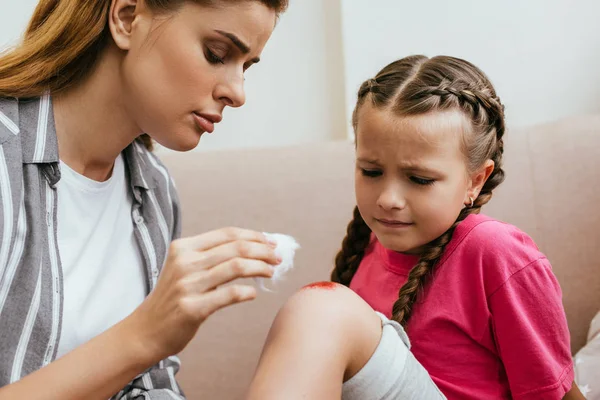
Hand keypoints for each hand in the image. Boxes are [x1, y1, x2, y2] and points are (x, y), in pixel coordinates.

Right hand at [127, 227, 279, 362]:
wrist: (145, 331)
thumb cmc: (171, 299)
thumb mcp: (183, 268)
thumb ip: (209, 257)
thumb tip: (251, 247)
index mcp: (183, 248)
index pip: (227, 234)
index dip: (253, 236)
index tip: (270, 242)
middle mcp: (185, 263)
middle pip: (235, 248)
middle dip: (262, 250)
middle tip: (277, 257)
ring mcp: (188, 285)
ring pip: (235, 267)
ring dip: (260, 268)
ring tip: (271, 272)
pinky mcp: (192, 308)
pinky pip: (228, 295)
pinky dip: (246, 292)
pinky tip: (253, 293)